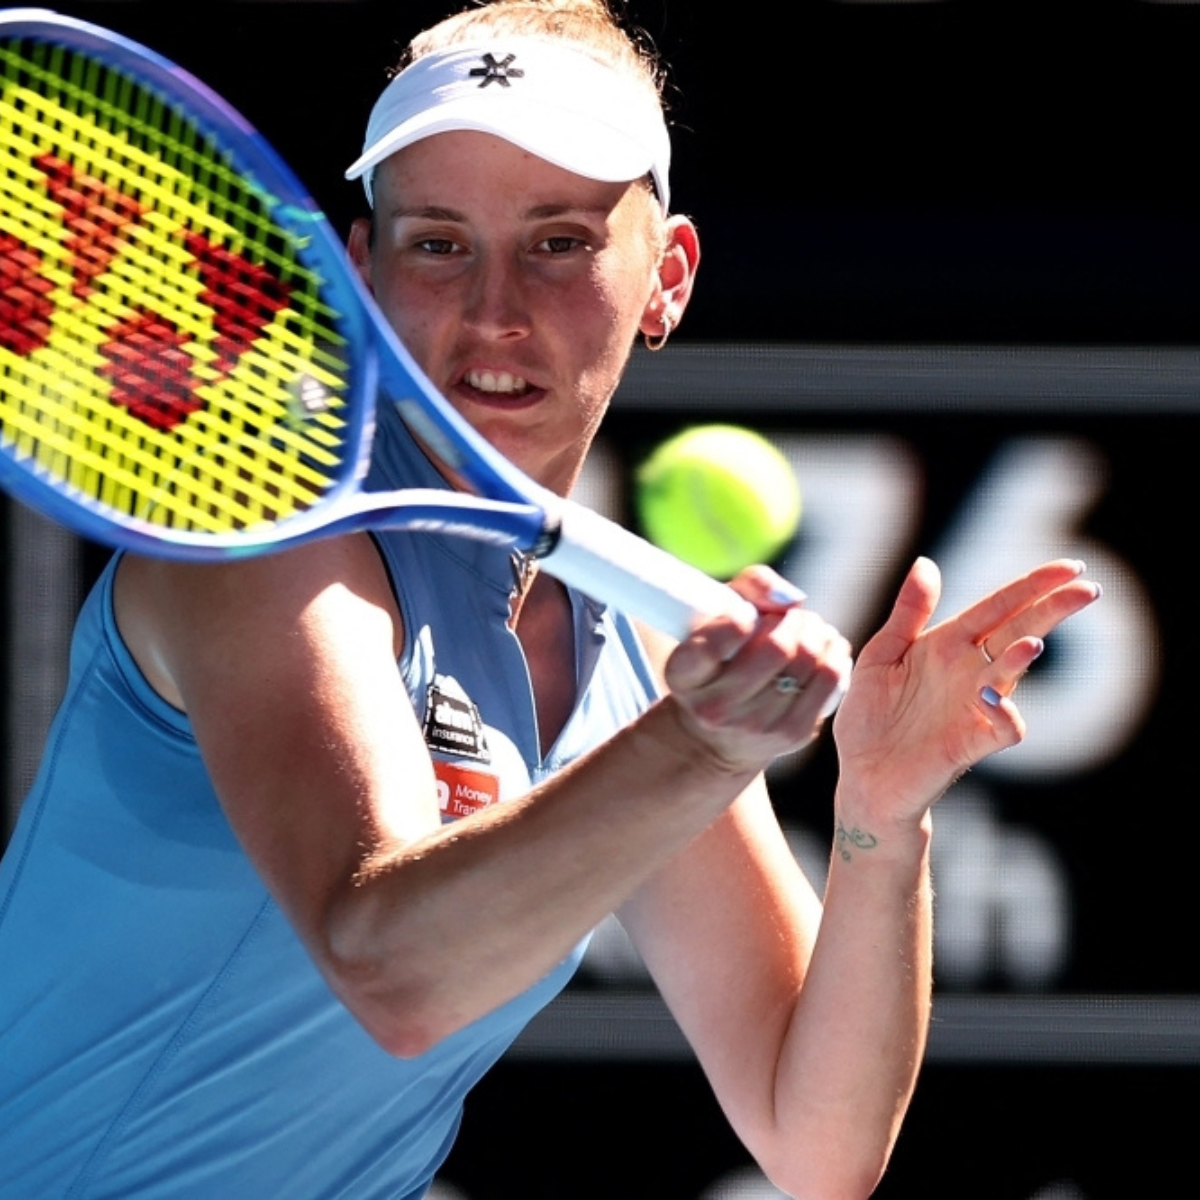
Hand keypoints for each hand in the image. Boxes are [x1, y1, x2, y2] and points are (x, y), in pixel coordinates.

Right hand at [662, 566, 852, 774]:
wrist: (720, 730)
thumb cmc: (721, 655)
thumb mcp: (715, 616)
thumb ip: (748, 587)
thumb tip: (790, 599)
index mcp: (684, 674)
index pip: (712, 645)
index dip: (738, 619)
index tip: (746, 613)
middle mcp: (715, 707)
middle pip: (776, 648)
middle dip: (793, 620)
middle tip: (790, 616)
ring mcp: (756, 725)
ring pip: (809, 662)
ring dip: (817, 632)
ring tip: (808, 628)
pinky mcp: (792, 734)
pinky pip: (831, 680)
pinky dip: (834, 652)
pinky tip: (825, 645)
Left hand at [832, 556, 1100, 822]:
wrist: (861, 776)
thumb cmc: (870, 715)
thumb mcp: (881, 655)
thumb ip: (908, 613)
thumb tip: (927, 562)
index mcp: (947, 644)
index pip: (998, 607)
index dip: (1031, 587)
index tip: (1070, 566)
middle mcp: (969, 671)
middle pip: (1019, 632)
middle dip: (1052, 611)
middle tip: (1088, 589)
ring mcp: (975, 707)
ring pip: (1012, 675)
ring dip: (1022, 659)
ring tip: (1033, 642)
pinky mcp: (971, 743)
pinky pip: (1004, 727)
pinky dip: (1005, 713)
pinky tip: (991, 697)